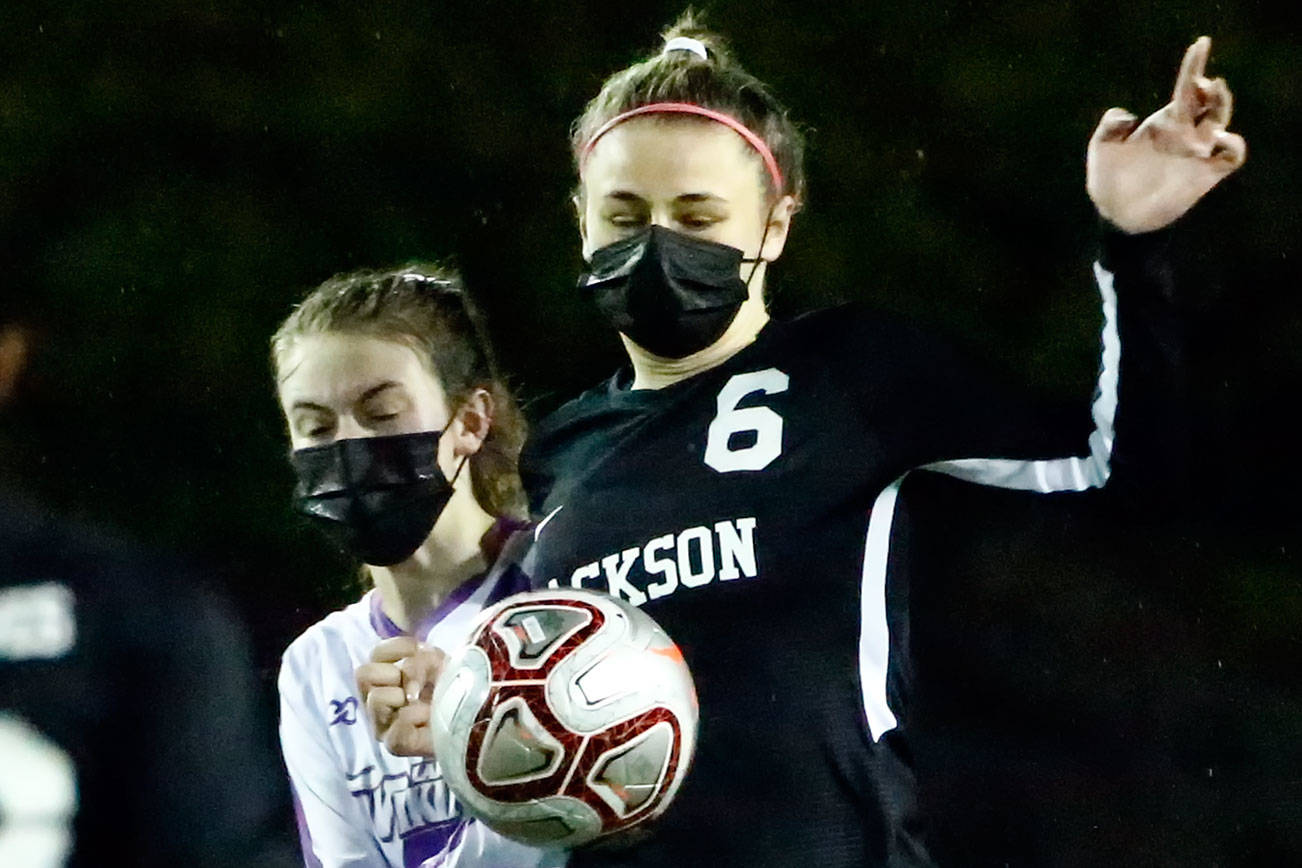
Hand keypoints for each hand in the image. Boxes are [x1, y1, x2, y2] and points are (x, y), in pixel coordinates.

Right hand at [355, 636, 446, 757]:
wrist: (470, 718)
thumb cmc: (450, 688)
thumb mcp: (437, 663)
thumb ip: (419, 660)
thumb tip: (407, 688)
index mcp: (383, 677)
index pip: (375, 653)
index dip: (398, 647)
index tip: (420, 650)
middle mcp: (375, 700)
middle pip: (363, 674)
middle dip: (395, 672)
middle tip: (416, 684)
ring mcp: (382, 724)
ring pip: (376, 699)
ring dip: (404, 695)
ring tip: (424, 703)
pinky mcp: (395, 744)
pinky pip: (394, 730)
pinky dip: (414, 718)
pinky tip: (427, 719)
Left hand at [1087, 36, 1245, 233]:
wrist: (1118, 216)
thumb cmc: (1109, 180)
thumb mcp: (1101, 147)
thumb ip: (1109, 126)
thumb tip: (1129, 116)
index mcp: (1165, 122)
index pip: (1186, 88)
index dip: (1194, 65)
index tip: (1200, 45)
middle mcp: (1185, 134)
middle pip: (1210, 101)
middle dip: (1210, 88)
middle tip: (1202, 83)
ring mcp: (1197, 153)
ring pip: (1222, 121)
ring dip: (1222, 106)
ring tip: (1211, 98)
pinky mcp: (1205, 175)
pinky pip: (1231, 156)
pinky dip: (1232, 146)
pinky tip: (1217, 141)